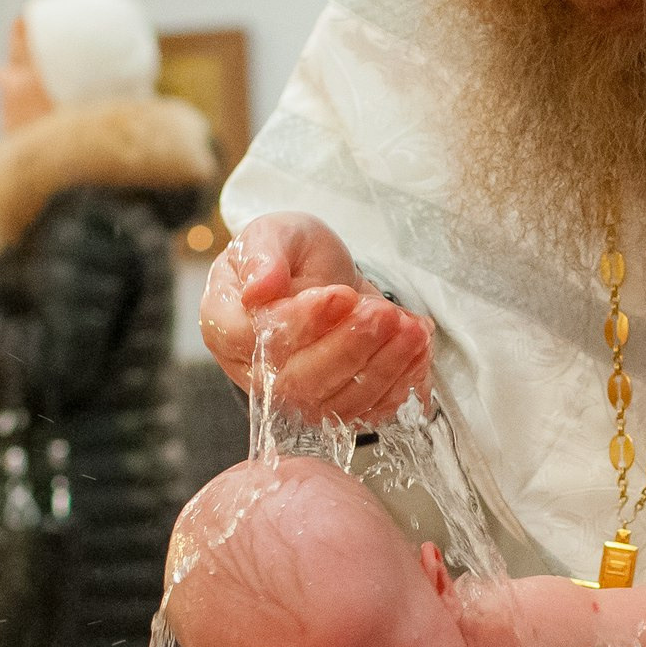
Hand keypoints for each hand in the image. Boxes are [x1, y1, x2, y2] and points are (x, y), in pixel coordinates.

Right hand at [199, 214, 433, 427]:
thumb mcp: (275, 234)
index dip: (302, 324)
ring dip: (381, 368)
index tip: (340, 295)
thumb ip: (263, 255)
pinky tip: (417, 352)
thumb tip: (259, 289)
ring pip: (336, 404)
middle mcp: (256, 373)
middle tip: (383, 314)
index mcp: (227, 328)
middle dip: (348, 348)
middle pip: (298, 382)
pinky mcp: (334, 409)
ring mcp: (295, 398)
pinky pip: (366, 412)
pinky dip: (398, 386)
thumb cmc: (290, 255)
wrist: (321, 278)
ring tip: (411, 330)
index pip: (259, 341)